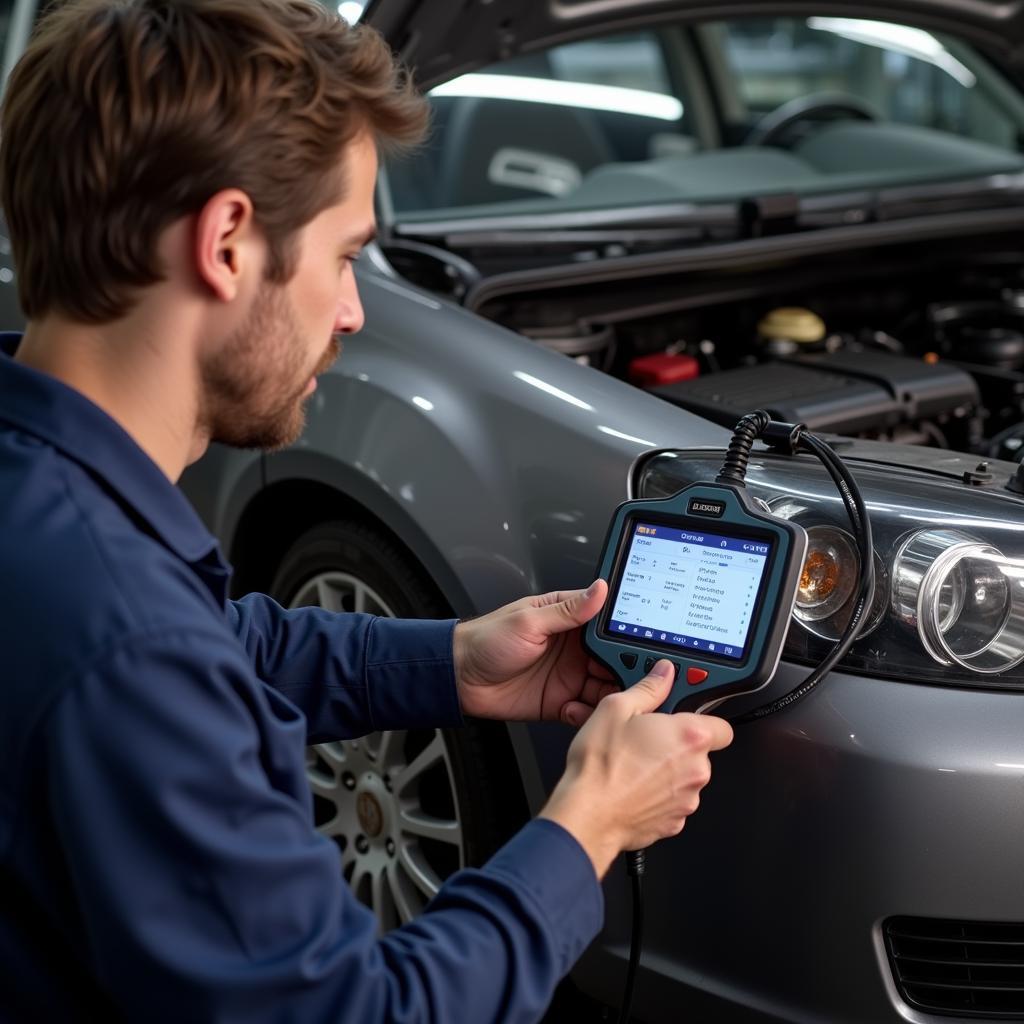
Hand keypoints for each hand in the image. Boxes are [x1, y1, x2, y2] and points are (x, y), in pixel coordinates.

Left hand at [452, 580, 618, 723]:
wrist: (458, 678)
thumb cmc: (486, 640)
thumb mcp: (529, 621)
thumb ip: (568, 610)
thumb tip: (599, 588)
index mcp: (568, 621)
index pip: (609, 626)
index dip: (627, 636)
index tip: (642, 646)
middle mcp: (574, 649)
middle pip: (614, 659)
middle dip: (626, 670)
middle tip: (633, 680)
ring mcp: (568, 677)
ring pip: (606, 688)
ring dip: (612, 695)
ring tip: (612, 700)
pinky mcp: (560, 702)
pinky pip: (586, 711)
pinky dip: (588, 714)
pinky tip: (577, 711)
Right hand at [540, 661, 733, 877]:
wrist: (588, 814)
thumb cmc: (600, 765)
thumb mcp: (616, 708)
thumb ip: (649, 688)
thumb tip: (663, 674)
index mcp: (689, 736)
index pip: (723, 726)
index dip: (705, 721)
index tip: (685, 720)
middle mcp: (697, 770)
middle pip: (701, 753)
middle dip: (679, 746)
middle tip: (647, 740)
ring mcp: (687, 800)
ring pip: (687, 779)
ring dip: (669, 772)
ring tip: (635, 765)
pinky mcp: (675, 823)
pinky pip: (674, 803)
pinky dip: (659, 796)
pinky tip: (633, 787)